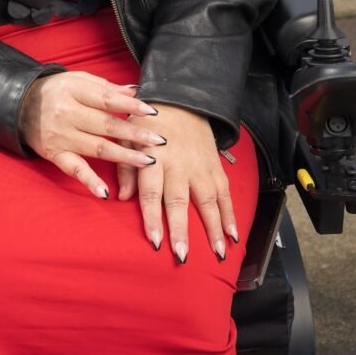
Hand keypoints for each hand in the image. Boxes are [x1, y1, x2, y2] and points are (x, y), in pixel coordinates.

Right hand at [18, 72, 167, 197]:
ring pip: (97, 148)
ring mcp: (61, 136)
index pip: (107, 99)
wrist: (21, 105)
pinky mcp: (55, 154)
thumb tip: (134, 92)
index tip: (153, 111)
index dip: (130, 106)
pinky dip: (88, 181)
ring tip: (148, 161)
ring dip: (124, 156)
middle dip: (134, 134)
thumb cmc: (56, 91)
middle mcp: (66, 113)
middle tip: (159, 140)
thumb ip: (105, 87)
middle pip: (106, 125)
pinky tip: (104, 192)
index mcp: (73, 91)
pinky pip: (73, 169)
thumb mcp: (77, 80)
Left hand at [117, 104, 237, 262]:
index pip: (151, 192)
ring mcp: (199, 165)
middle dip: (181, 229)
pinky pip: (224, 192)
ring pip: (207, 200)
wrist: (180, 99)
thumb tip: (123, 197)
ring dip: (213, 228)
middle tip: (182, 255)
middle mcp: (178, 164)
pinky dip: (230, 213)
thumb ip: (125, 167)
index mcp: (153, 157)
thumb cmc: (148, 122)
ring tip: (218, 253)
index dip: (153, 218)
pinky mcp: (214, 165)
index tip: (155, 242)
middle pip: (178, 200)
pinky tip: (233, 233)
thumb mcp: (128, 136)